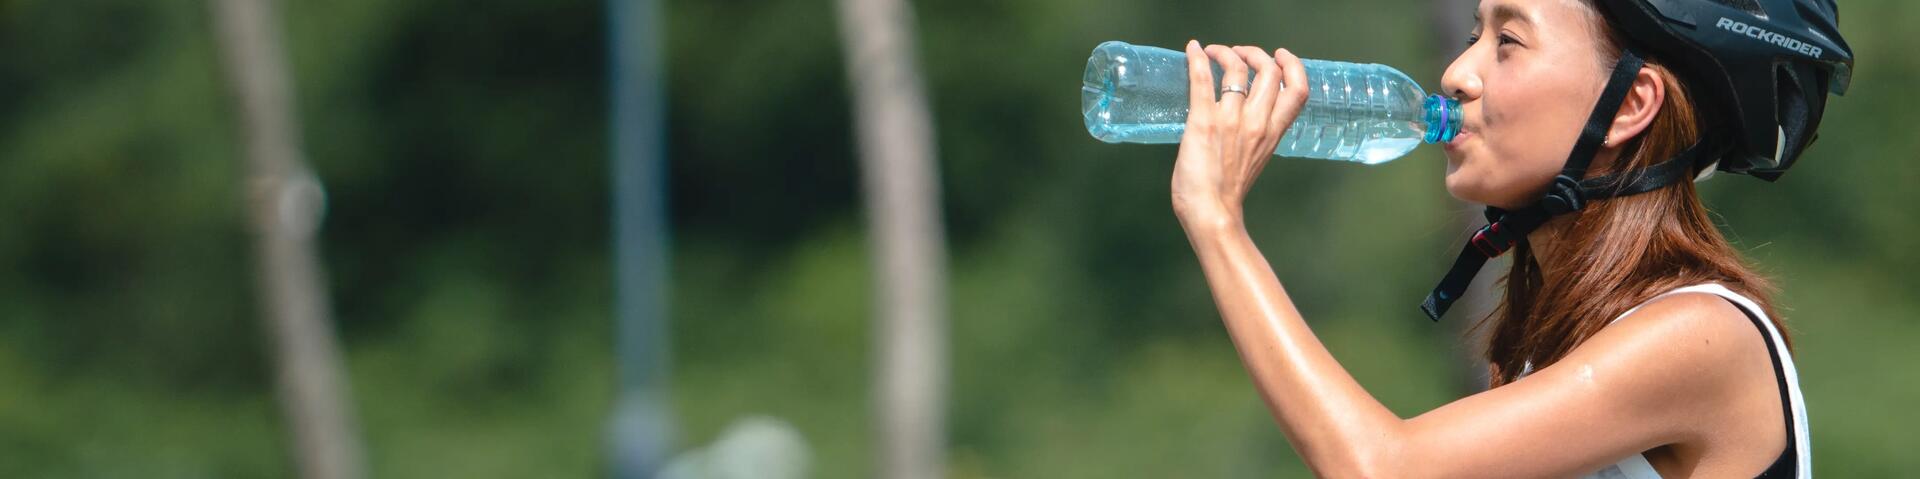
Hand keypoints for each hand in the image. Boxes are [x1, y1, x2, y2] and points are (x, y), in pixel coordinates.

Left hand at [1171, 41, 1309, 228]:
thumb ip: (1256, 136)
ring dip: (1226, 53)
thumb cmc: (1227, 195)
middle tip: (1239, 53)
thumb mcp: (1256, 159)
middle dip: (1256, 53)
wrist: (1211, 215)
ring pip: (1238, 70)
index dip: (1293, 66)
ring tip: (1214, 52)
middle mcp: (1256, 123)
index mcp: (1272, 133)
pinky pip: (1203, 80)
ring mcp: (1230, 121)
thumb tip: (1242, 120)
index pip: (1298, 91)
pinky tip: (1192, 49)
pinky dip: (1198, 59)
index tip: (1281, 56)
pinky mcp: (1203, 122)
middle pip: (1269, 71)